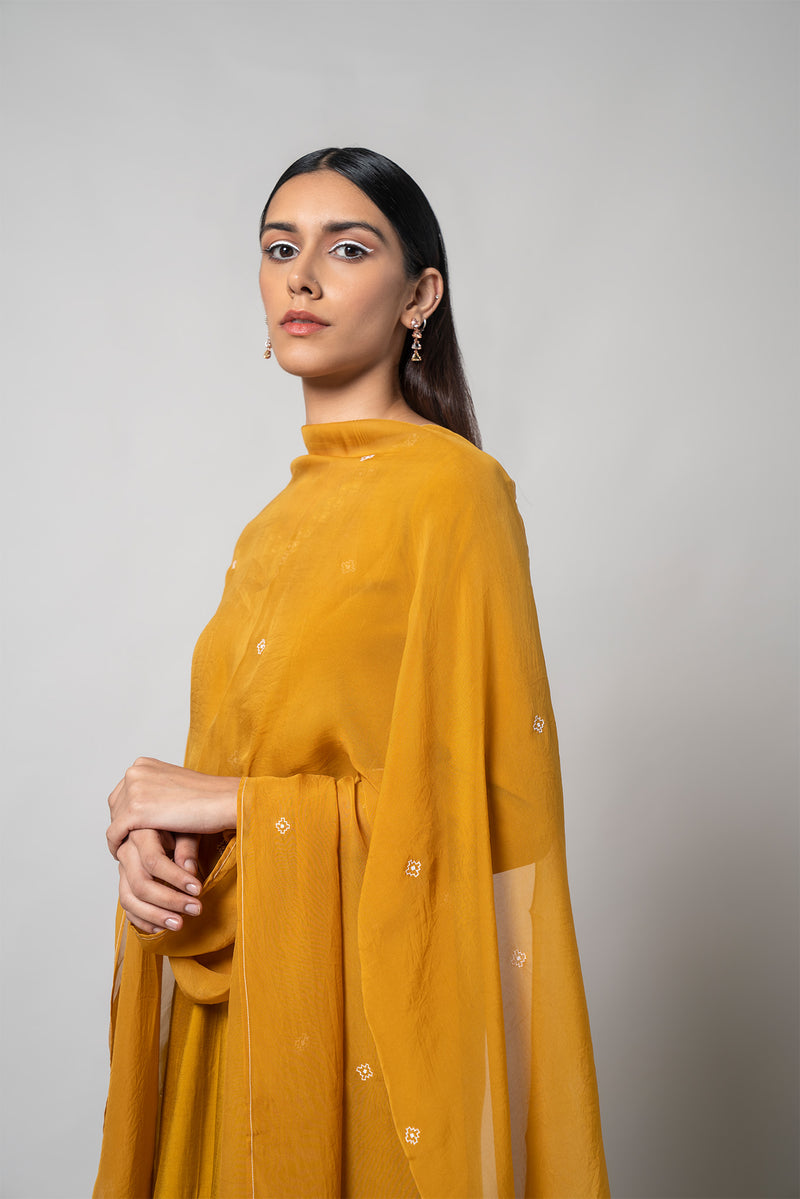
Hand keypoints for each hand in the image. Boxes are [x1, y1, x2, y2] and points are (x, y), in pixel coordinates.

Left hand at [107, 757, 238, 858]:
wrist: (225, 800)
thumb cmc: (208, 798)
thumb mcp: (174, 789)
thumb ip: (154, 796)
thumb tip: (139, 815)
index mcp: (143, 764)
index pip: (122, 793)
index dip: (127, 814)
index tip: (134, 831)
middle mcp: (134, 772)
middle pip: (116, 807)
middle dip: (124, 826)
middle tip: (135, 845)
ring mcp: (133, 790)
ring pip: (115, 821)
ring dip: (124, 838)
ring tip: (136, 852)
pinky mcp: (136, 811)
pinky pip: (115, 835)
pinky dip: (119, 848)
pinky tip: (128, 858)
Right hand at [118, 828, 202, 933]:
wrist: (156, 820)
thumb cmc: (175, 821)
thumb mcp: (186, 825)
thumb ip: (187, 846)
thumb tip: (189, 870)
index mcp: (140, 832)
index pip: (153, 861)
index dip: (176, 878)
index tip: (198, 889)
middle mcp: (126, 851)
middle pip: (140, 883)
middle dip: (169, 900)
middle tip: (195, 909)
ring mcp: (122, 868)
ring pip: (129, 898)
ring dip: (155, 915)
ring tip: (179, 924)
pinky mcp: (124, 881)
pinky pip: (127, 906)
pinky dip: (142, 919)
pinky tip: (161, 927)